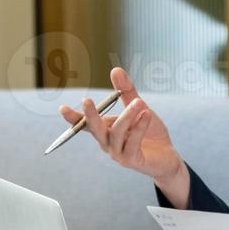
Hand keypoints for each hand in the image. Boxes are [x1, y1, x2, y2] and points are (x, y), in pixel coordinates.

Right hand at [59, 67, 188, 199]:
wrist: (167, 156)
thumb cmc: (149, 133)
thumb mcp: (138, 108)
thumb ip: (126, 91)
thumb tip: (115, 69)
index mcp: (106, 130)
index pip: (86, 123)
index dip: (74, 117)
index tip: (62, 108)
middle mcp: (108, 142)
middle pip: (95, 129)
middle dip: (90, 115)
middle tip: (86, 100)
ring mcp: (118, 153)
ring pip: (116, 133)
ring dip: (127, 116)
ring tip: (139, 103)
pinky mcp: (132, 160)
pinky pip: (133, 142)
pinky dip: (139, 127)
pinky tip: (147, 115)